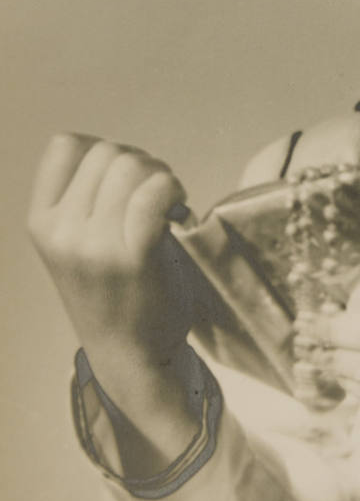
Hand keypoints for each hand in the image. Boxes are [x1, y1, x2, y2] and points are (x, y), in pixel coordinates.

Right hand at [27, 133, 192, 383]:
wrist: (129, 355)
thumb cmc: (111, 293)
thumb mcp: (74, 242)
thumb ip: (84, 199)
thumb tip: (126, 155)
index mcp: (41, 221)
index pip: (66, 144)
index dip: (103, 150)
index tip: (123, 180)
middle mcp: (60, 229)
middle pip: (109, 152)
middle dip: (141, 163)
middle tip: (156, 195)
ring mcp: (93, 244)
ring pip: (133, 166)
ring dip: (161, 176)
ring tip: (167, 204)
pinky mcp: (132, 256)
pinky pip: (155, 193)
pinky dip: (173, 190)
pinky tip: (178, 211)